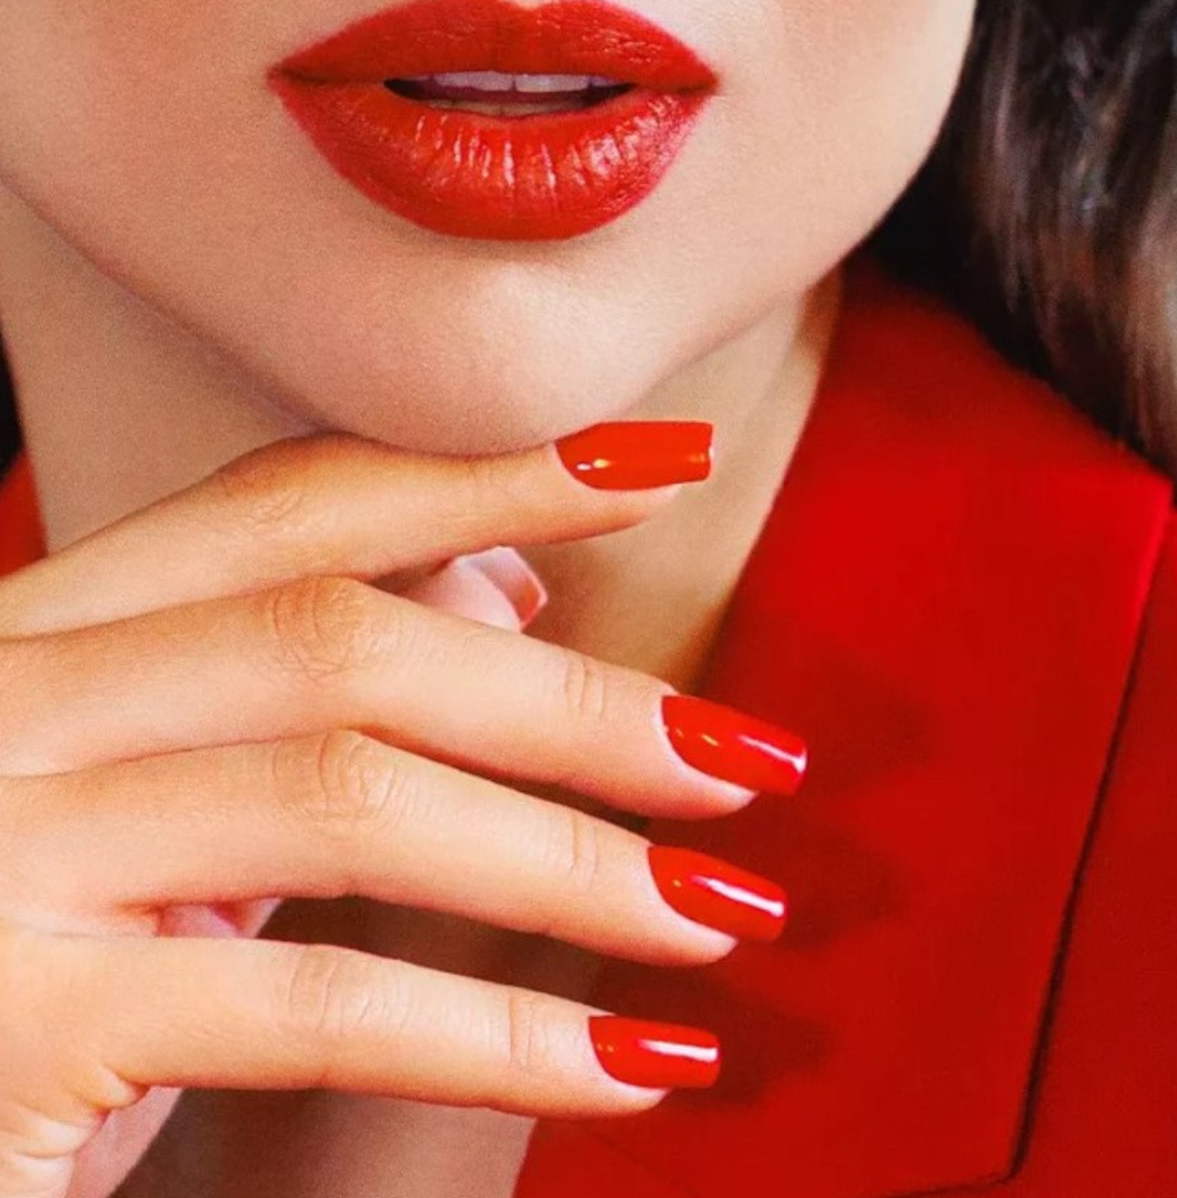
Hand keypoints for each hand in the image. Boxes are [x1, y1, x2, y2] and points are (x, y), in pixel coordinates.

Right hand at [0, 425, 804, 1197]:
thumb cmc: (32, 955)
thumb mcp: (167, 803)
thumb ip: (308, 696)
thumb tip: (507, 587)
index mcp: (46, 636)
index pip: (291, 504)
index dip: (491, 474)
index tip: (667, 461)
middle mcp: (5, 706)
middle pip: (342, 641)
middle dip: (576, 706)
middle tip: (751, 764)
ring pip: (346, 798)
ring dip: (573, 867)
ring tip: (723, 915)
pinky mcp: (10, 1028)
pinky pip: (312, 1004)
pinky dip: (499, 1036)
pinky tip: (631, 1067)